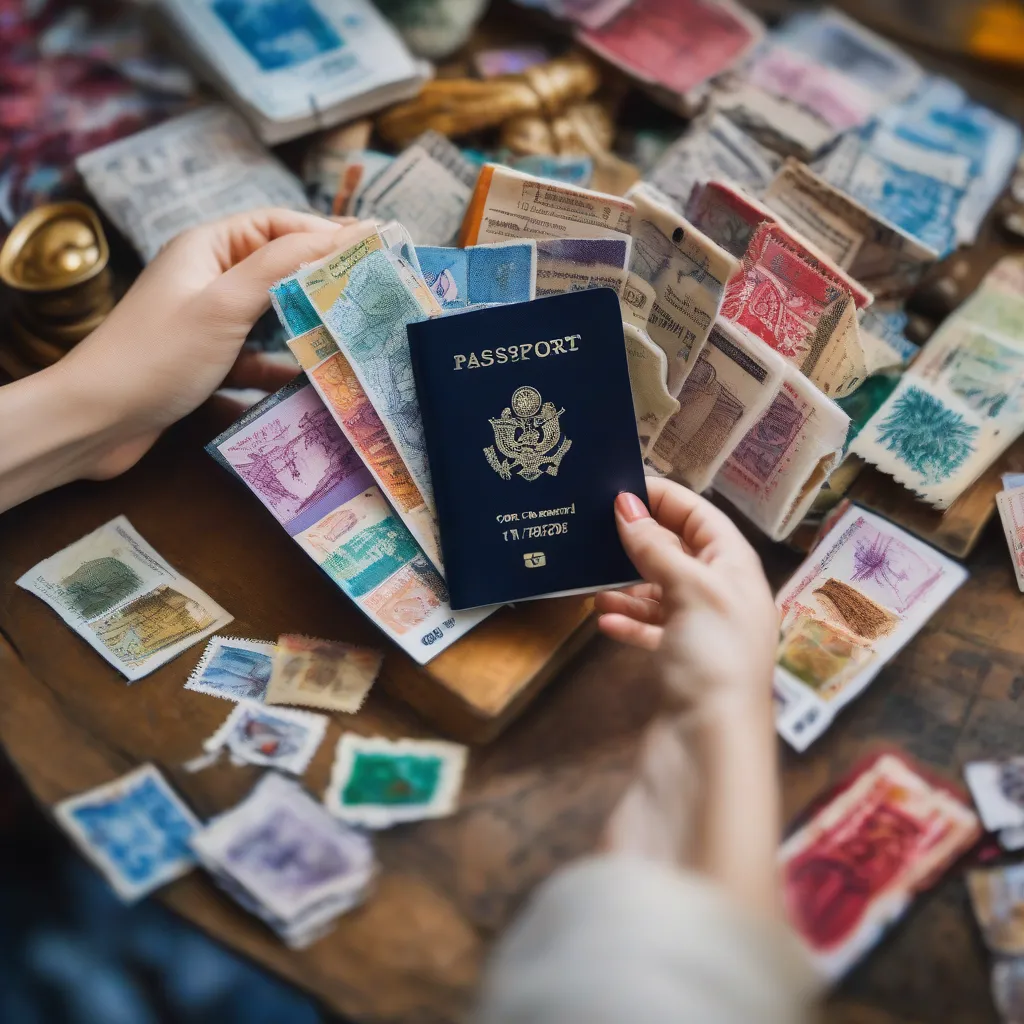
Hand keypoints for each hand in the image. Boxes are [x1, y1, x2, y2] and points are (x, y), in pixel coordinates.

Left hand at [58, 208, 374, 478]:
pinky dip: (280, 366)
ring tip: (352, 332)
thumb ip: (281, 266)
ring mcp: (207, 320)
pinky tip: (308, 381)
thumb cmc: (157, 356)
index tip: (377, 244)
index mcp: (207, 248)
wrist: (96, 420)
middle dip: (324, 277)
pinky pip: (255, 356)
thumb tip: (337, 235)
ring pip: (271, 314)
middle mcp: (208, 277)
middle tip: (374, 285)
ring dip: (306, 323)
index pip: (279, 225)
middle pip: (278, 267)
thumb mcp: (224, 304)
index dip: (327, 232)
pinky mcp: (206, 361)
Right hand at [595, 478, 777, 718]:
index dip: (664, 497)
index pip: (701, 515)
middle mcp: (724, 595)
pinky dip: (628, 622)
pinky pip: (652, 631)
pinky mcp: (682, 663)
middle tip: (596, 527)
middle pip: (679, 552)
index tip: (620, 485)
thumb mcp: (690, 590)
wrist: (712, 745)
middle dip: (640, 540)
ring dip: (628, 585)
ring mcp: (702, 632)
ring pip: (661, 592)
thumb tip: (626, 505)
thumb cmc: (715, 657)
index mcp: (737, 569)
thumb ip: (657, 548)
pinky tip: (603, 621)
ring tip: (594, 582)